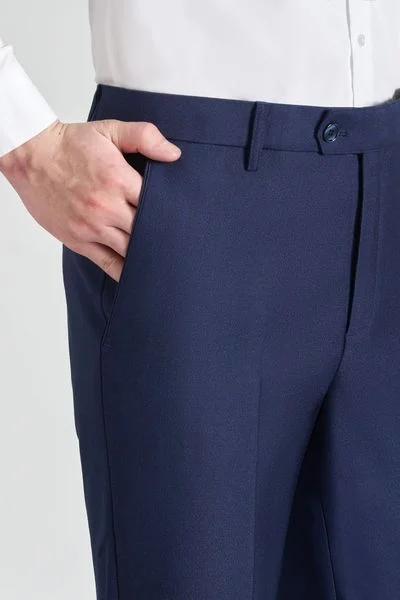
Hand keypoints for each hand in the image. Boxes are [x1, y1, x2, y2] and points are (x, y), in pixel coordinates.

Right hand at [0, 118, 181, 280]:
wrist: (30, 156)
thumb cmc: (70, 145)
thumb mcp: (110, 130)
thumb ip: (144, 136)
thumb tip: (174, 154)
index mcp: (118, 180)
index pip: (156, 204)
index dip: (172, 213)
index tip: (184, 218)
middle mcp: (107, 207)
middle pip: (147, 231)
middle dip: (163, 237)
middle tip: (181, 244)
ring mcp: (92, 227)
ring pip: (130, 251)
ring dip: (147, 255)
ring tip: (165, 261)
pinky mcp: (79, 240)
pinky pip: (108, 263)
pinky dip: (124, 272)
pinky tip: (138, 276)